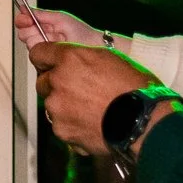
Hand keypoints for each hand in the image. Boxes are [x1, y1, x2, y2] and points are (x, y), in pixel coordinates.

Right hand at [14, 7, 99, 49]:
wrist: (93, 47)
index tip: (26, 20)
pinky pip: (37, 55)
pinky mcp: (46, 59)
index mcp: (43, 25)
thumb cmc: (81, 32)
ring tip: (56, 38)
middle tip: (46, 30)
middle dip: (32, 31)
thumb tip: (24, 8)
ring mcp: (43, 49)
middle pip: (24, 34)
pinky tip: (56, 47)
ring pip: (30, 44)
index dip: (23, 20)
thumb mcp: (60, 18)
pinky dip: (46, 49)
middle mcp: (41, 37)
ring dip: (42, 40)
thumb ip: (41, 14)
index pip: (24, 22)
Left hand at [29, 42, 164, 157]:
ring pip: (51, 105)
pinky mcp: (60, 130)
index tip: (51, 64)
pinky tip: (92, 125)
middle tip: (79, 91)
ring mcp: (56, 108)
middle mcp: (57, 81)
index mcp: (70, 59)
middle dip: (55, 85)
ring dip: (64, 107)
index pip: (38, 53)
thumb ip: (84, 59)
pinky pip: (60, 125)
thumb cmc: (135, 88)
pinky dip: (71, 126)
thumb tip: (73, 61)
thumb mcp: (111, 59)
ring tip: (90, 111)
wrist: (143, 122)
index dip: (45, 59)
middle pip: (42, 81)